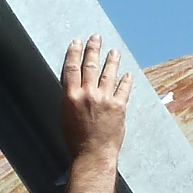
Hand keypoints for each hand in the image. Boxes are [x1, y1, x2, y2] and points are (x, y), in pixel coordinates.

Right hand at [60, 37, 130, 167]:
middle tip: (96, 38)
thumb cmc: (76, 140)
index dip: (74, 52)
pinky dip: (126, 80)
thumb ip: (71, 99)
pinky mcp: (119, 106)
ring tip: (114, 51)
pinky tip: (127, 74)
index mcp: (71, 97)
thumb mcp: (65, 116)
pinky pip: (123, 89)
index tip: (76, 42)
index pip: (71, 68)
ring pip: (108, 73)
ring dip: (111, 60)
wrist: (93, 154)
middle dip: (93, 49)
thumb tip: (74, 87)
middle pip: (90, 66)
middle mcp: (87, 94)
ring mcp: (104, 99)